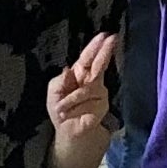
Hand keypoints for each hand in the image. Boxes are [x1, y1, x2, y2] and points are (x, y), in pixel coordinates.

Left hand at [47, 32, 116, 150]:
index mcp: (80, 74)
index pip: (88, 58)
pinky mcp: (102, 105)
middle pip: (100, 64)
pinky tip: (70, 114)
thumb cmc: (61, 110)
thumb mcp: (53, 92)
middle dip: (105, 51)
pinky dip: (74, 109)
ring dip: (70, 100)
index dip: (96, 47)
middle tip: (113, 38)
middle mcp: (92, 81)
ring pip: (85, 90)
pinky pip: (87, 103)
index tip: (105, 36)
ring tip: (62, 109)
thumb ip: (59, 80)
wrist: (69, 131)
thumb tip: (69, 69)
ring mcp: (99, 93)